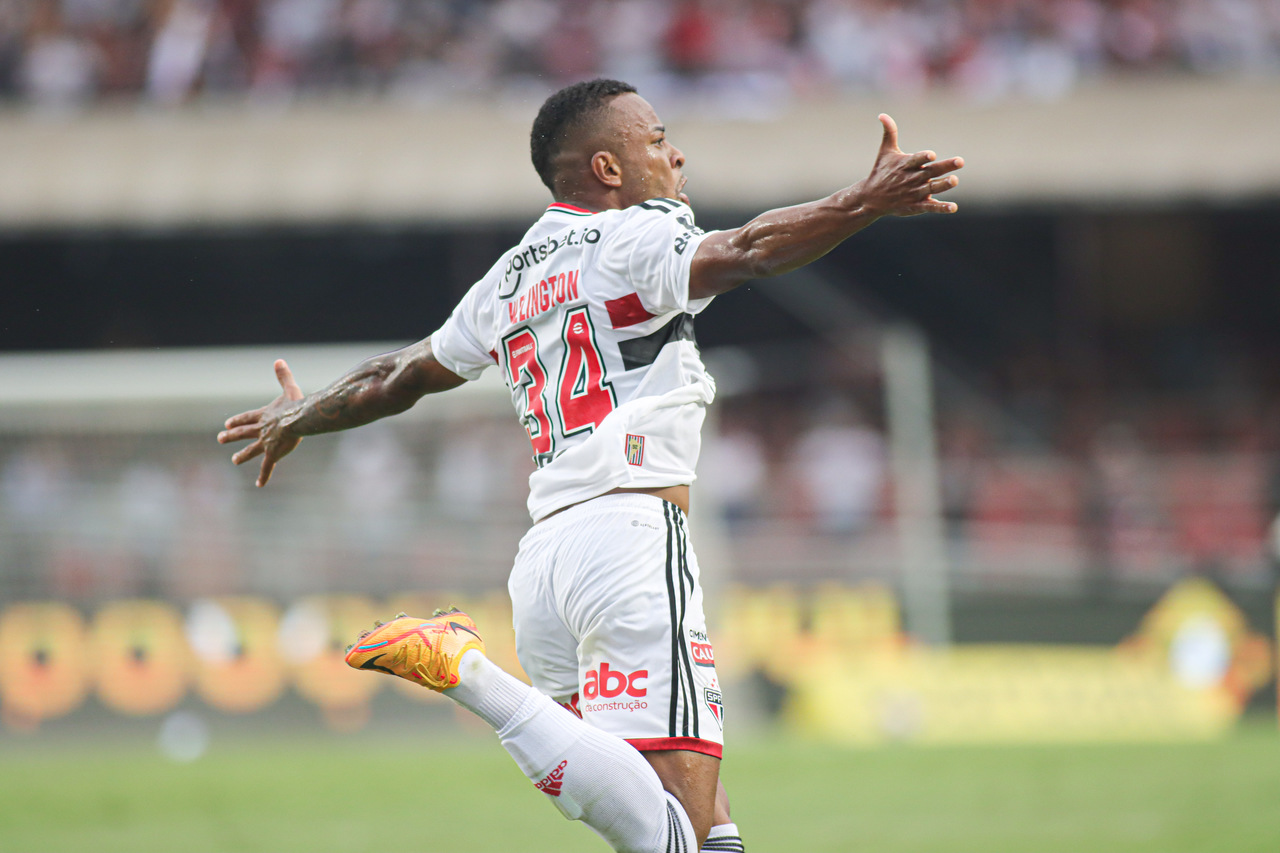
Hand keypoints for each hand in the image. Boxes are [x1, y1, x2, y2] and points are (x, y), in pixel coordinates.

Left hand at [217, 359, 304, 486]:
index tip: (227, 423)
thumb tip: (278, 360)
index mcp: (264, 415)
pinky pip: (267, 466)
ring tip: (234, 460)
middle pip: (243, 433)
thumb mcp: (290, 388)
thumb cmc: (296, 404)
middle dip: (231, 436)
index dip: (237, 420)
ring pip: (251, 450)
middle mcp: (261, 429)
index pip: (247, 418)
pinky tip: (259, 484)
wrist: (297, 420)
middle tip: (220, 438)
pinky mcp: (272, 453)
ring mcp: (265, 442)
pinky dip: (264, 476)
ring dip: (242, 455)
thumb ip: (283, 376)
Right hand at [860, 114, 962, 216]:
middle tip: (960, 161)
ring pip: (932, 188)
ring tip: (954, 180)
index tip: (932, 155)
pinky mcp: (916, 206)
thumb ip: (890, 132)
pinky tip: (953, 207)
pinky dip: (941, 207)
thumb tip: (882, 114)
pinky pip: (930, 207)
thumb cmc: (881, 172)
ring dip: (944, 185)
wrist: (871, 198)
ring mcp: (914, 193)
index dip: (923, 157)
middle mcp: (912, 179)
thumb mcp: (885, 151)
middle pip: (931, 172)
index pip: (916, 159)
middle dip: (945, 167)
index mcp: (905, 165)